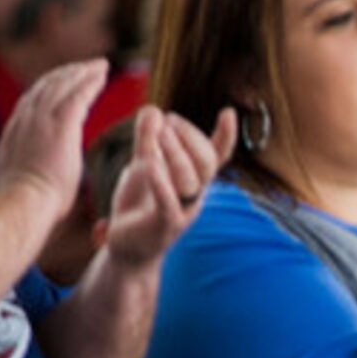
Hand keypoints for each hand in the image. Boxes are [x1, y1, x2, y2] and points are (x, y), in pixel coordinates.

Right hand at [0, 58, 106, 216]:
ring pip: (62, 85)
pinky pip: (79, 94)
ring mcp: (41, 120)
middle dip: (65, 74)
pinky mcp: (61, 124)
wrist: (23, 205)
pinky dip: (90, 80)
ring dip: (81, 72)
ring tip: (99, 66)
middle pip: (45, 87)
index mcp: (14, 134)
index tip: (61, 86)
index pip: (31, 103)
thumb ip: (21, 172)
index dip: (47, 91)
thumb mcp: (15, 184)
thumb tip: (24, 177)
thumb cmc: (23, 207)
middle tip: (83, 68)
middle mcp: (25, 120)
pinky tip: (102, 72)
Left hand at [97, 104, 241, 271]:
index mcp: (193, 180)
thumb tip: (152, 109)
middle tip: (168, 120)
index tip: (229, 113)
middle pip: (206, 164)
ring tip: (158, 133)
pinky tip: (149, 164)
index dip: (226, 137)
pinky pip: (169, 203)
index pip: (216, 157)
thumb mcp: (143, 167)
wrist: (127, 248)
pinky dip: (161, 182)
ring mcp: (183, 211)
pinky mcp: (165, 226)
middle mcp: (194, 195)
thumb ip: (147, 140)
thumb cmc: (140, 207)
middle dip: (190, 138)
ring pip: (191, 181)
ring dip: (177, 153)